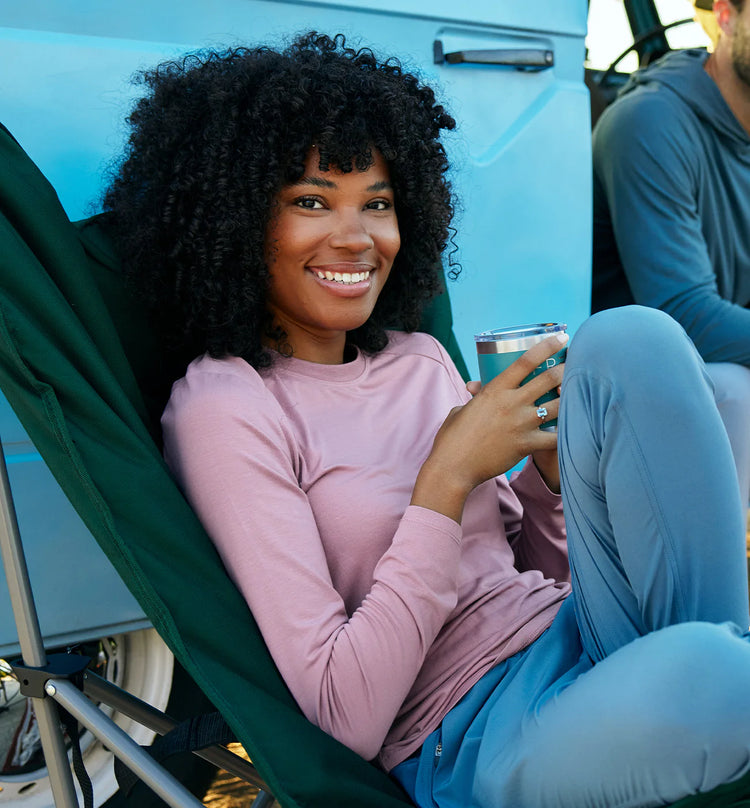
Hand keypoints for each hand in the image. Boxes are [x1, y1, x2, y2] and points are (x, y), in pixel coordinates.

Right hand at [412, 333, 566, 520]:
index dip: (547, 346)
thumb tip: (476, 389)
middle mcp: (512, 403)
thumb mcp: (462, 409)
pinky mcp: (527, 445)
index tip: (562, 338)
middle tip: (578, 364)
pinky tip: (574, 429)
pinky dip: (566, 433)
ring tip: (582, 394)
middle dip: (566, 368)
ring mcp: (521, 424)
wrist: (453, 466)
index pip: (526, 361)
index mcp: (495, 389)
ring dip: (572, 398)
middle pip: (549, 379)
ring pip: (559, 406)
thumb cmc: (452, 437)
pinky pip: (556, 438)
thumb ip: (475, 397)